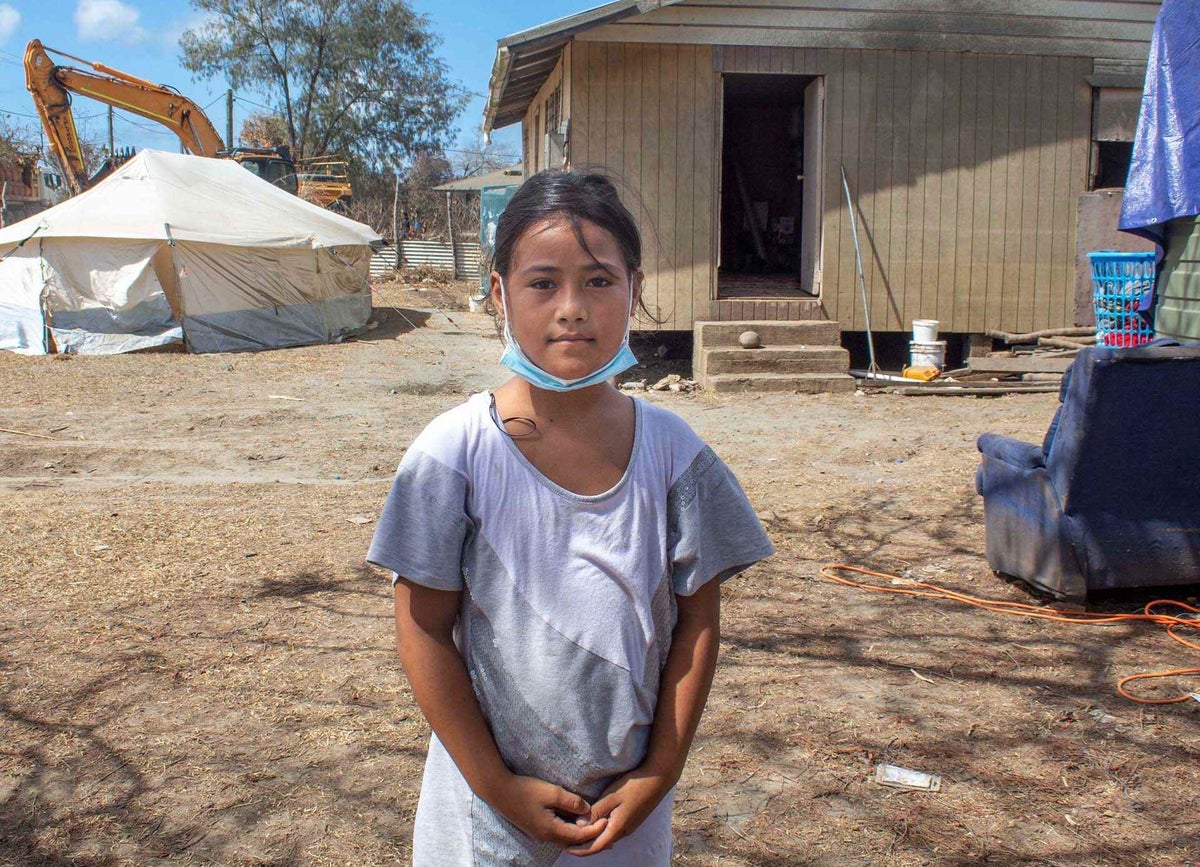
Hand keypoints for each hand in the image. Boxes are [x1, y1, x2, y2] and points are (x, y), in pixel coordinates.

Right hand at [490, 774, 607, 848]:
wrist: (499, 790)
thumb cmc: (525, 789)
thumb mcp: (552, 792)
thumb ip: (572, 802)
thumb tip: (587, 810)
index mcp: (551, 829)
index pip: (579, 835)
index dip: (594, 829)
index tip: (607, 820)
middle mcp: (545, 836)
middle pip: (573, 842)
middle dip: (590, 838)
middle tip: (606, 835)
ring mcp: (539, 833)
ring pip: (564, 840)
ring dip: (579, 836)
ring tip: (594, 830)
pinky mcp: (535, 827)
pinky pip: (557, 834)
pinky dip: (569, 831)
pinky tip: (574, 823)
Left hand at [564, 767, 671, 856]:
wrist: (657, 779)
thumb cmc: (634, 786)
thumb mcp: (612, 796)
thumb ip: (596, 811)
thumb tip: (580, 825)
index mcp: (618, 827)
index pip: (596, 846)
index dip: (581, 850)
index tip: (567, 849)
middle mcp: (624, 831)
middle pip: (601, 844)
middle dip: (584, 845)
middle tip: (567, 841)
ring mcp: (628, 826)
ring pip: (607, 838)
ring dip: (593, 838)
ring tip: (578, 834)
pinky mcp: (630, 820)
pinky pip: (612, 831)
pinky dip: (601, 832)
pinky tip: (594, 825)